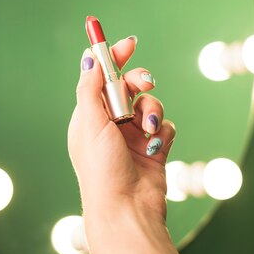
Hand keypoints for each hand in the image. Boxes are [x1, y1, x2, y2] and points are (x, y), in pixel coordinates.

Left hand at [68, 36, 175, 225]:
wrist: (127, 210)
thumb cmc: (101, 169)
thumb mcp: (89, 123)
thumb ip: (90, 88)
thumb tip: (88, 58)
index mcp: (90, 115)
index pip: (101, 77)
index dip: (113, 58)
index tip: (127, 43)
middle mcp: (111, 122)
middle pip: (129, 85)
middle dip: (139, 81)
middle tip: (145, 82)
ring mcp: (133, 134)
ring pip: (150, 103)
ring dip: (152, 110)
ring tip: (148, 127)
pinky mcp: (154, 146)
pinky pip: (164, 124)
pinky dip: (162, 131)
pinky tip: (155, 146)